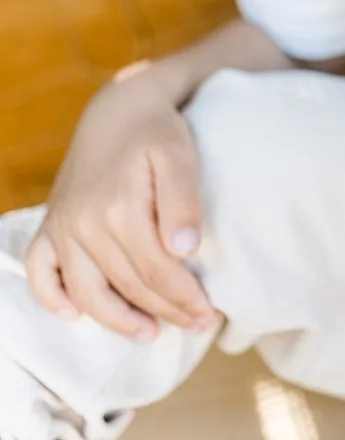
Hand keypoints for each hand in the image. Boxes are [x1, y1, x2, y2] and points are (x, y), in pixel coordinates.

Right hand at [25, 65, 217, 340]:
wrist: (119, 107)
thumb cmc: (156, 131)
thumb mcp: (179, 154)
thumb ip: (182, 199)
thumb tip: (184, 249)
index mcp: (118, 207)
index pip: (156, 271)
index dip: (184, 298)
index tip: (210, 314)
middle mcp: (83, 222)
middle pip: (127, 285)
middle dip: (165, 311)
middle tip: (198, 324)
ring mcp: (62, 225)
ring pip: (85, 291)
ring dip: (116, 319)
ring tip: (150, 331)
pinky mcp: (50, 223)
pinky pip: (39, 270)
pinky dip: (51, 296)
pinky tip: (75, 314)